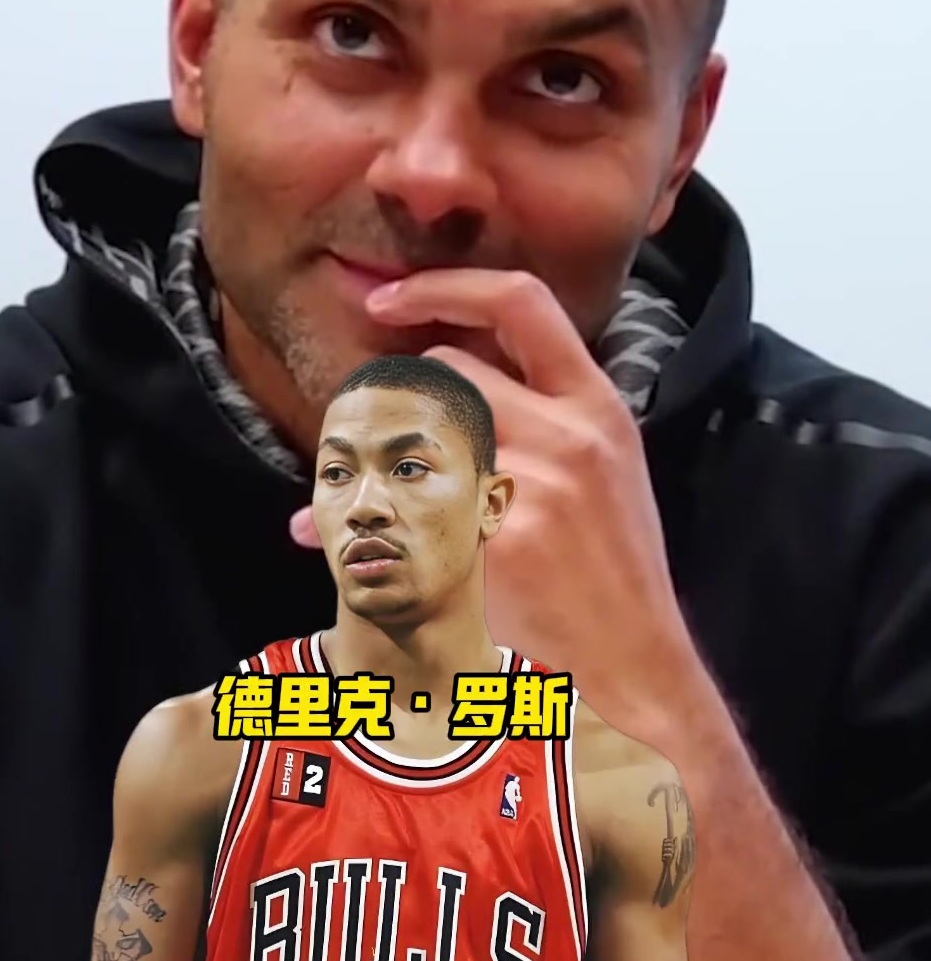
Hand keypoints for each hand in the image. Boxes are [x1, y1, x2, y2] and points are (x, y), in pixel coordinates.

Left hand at [291, 269, 701, 743]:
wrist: (638, 675)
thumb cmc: (612, 582)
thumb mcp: (605, 478)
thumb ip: (543, 424)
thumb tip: (439, 394)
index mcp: (599, 409)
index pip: (522, 302)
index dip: (448, 285)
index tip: (393, 296)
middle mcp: (568, 435)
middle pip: (448, 370)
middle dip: (407, 408)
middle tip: (379, 453)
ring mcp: (531, 485)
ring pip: (412, 436)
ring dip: (373, 466)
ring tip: (350, 510)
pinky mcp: (492, 542)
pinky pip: (390, 507)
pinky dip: (348, 527)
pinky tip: (323, 547)